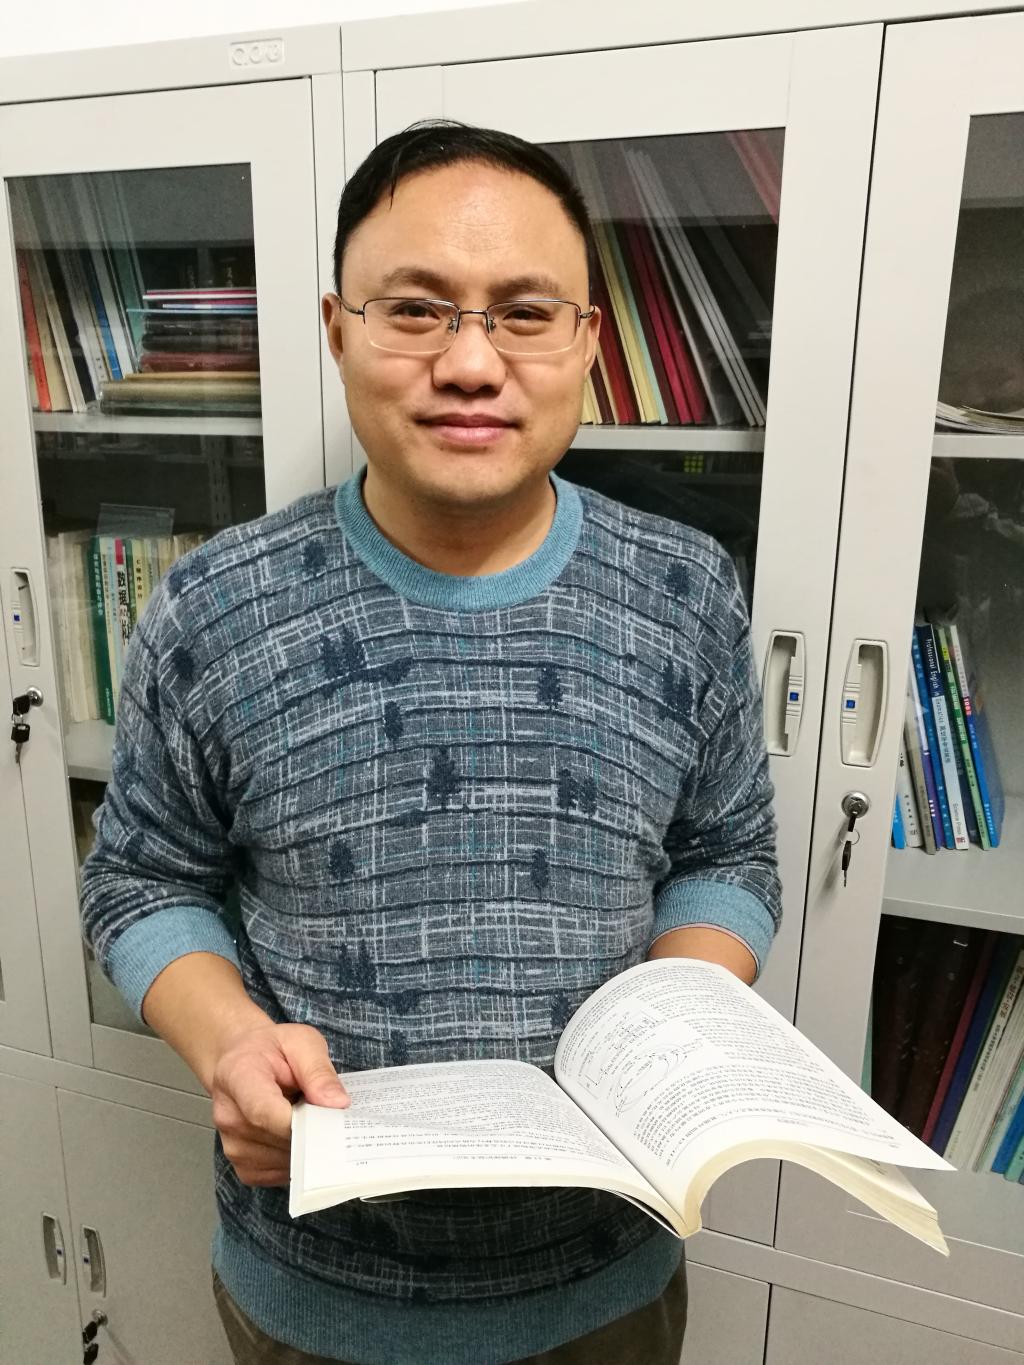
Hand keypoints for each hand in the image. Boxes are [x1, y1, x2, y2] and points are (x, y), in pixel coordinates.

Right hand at [210, 1022, 349, 1186]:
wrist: (243, 1063)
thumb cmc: (272, 1050)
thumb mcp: (301, 1042)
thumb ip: (318, 1071)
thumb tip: (337, 1104)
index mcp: (237, 1076)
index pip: (264, 1112)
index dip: (300, 1121)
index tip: (329, 1116)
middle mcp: (228, 1115)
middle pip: (279, 1139)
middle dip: (313, 1131)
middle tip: (330, 1114)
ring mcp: (232, 1145)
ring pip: (285, 1161)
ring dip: (307, 1146)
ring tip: (307, 1118)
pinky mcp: (244, 1166)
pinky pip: (281, 1174)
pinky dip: (298, 1159)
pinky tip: (298, 1135)